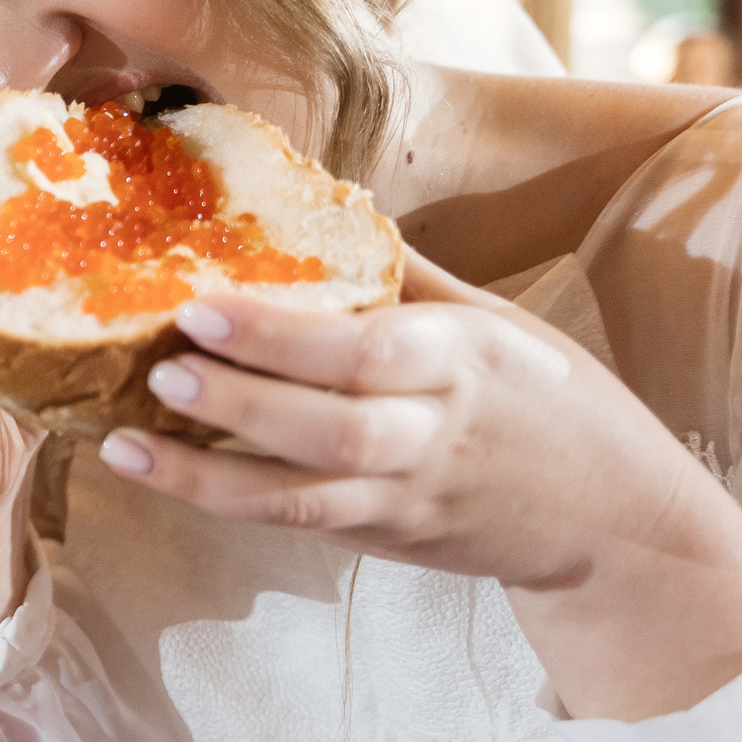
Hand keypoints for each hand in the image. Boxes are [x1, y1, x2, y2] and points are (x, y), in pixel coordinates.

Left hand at [101, 250, 741, 718]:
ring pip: (302, 496)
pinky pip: (299, 522)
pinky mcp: (387, 540)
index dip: (282, 334)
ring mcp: (407, 497)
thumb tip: (322, 201)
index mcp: (463, 359)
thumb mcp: (495, 322)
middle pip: (333, 426)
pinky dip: (226, 501)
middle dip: (243, 400)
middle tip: (161, 367)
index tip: (204, 306)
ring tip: (125, 443)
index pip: (367, 347)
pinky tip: (161, 473)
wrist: (617, 523)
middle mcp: (434, 433)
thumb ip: (406, 275)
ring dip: (207, 473)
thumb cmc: (546, 396)